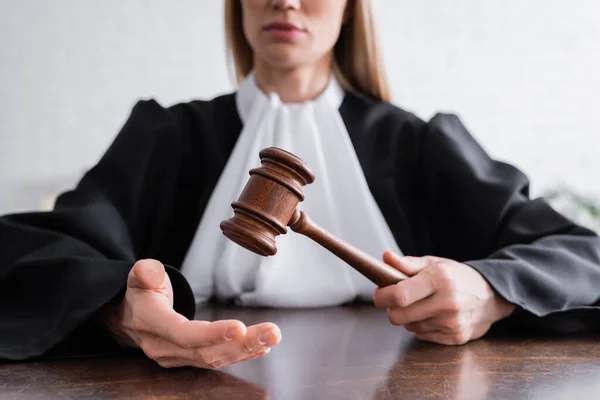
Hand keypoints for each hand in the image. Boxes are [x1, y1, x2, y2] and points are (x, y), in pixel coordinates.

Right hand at [100, 259, 280, 367]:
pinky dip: (240, 354)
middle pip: (205, 352)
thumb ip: (145, 272)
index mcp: (150, 322)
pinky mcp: (187, 360)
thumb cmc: (140, 293)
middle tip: (272, 333)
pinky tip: (261, 347)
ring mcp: (175, 357)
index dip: (211, 334)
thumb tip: (149, 271)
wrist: (127, 318)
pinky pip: (216, 360)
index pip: (183, 333)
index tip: (240, 327)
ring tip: (272, 337)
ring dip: (247, 350)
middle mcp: (162, 346)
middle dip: (242, 344)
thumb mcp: (137, 276)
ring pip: (214, 359)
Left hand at [373, 252, 514, 344]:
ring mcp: (452, 323)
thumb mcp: (434, 264)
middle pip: (398, 316)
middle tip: (398, 300)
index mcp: (440, 279)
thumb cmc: (457, 277)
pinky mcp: (456, 338)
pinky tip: (433, 316)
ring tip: (422, 305)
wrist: (492, 297)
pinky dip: (422, 327)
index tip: (379, 293)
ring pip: (409, 327)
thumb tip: (385, 257)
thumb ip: (407, 263)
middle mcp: (447, 302)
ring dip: (409, 317)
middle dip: (392, 308)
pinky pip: (422, 336)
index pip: (399, 295)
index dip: (382, 296)